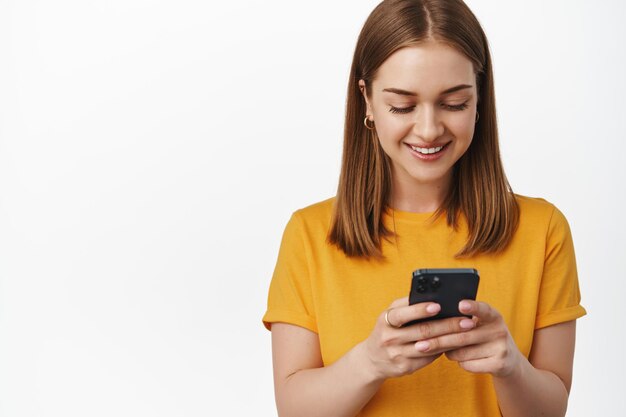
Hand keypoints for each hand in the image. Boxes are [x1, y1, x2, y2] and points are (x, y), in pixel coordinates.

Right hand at [360, 297, 475, 381]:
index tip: (439, 305)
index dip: (420, 310)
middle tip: (466, 321)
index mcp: (385, 320)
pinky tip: (456, 344)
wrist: (373, 359)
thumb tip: (434, 298)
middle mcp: (390, 338)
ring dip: (450, 339)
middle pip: (422, 331)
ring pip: (429, 346)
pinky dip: (443, 350)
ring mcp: (397, 354)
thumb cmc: (387, 330)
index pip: (403, 314)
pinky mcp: (405, 367)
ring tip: (466, 332)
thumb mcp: (389, 315)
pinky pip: (428, 358)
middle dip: (446, 325)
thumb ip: (406, 306)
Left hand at [414, 300, 522, 377]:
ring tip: (445, 349)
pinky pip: (469, 364)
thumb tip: (432, 318)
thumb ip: (463, 320)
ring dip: (448, 352)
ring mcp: (501, 348)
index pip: (483, 309)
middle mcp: (500, 330)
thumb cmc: (483, 336)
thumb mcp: (481, 324)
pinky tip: (461, 359)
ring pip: (463, 352)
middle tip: (420, 344)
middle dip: (438, 341)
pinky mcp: (499, 364)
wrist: (508, 360)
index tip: (460, 304)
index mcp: (494, 316)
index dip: (472, 306)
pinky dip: (460, 362)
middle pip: (463, 336)